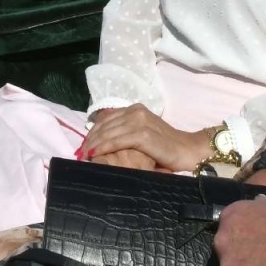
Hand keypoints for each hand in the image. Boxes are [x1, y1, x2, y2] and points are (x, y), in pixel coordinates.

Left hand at [80, 104, 210, 170]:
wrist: (187, 150)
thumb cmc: (165, 146)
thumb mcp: (143, 133)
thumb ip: (126, 131)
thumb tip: (103, 139)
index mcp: (135, 109)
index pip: (106, 118)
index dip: (92, 131)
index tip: (82, 145)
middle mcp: (136, 111)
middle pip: (104, 124)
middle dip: (89, 139)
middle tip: (78, 153)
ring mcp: (139, 121)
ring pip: (107, 132)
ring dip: (92, 145)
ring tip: (83, 155)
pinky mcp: (143, 134)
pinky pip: (116, 141)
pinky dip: (103, 148)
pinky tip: (94, 155)